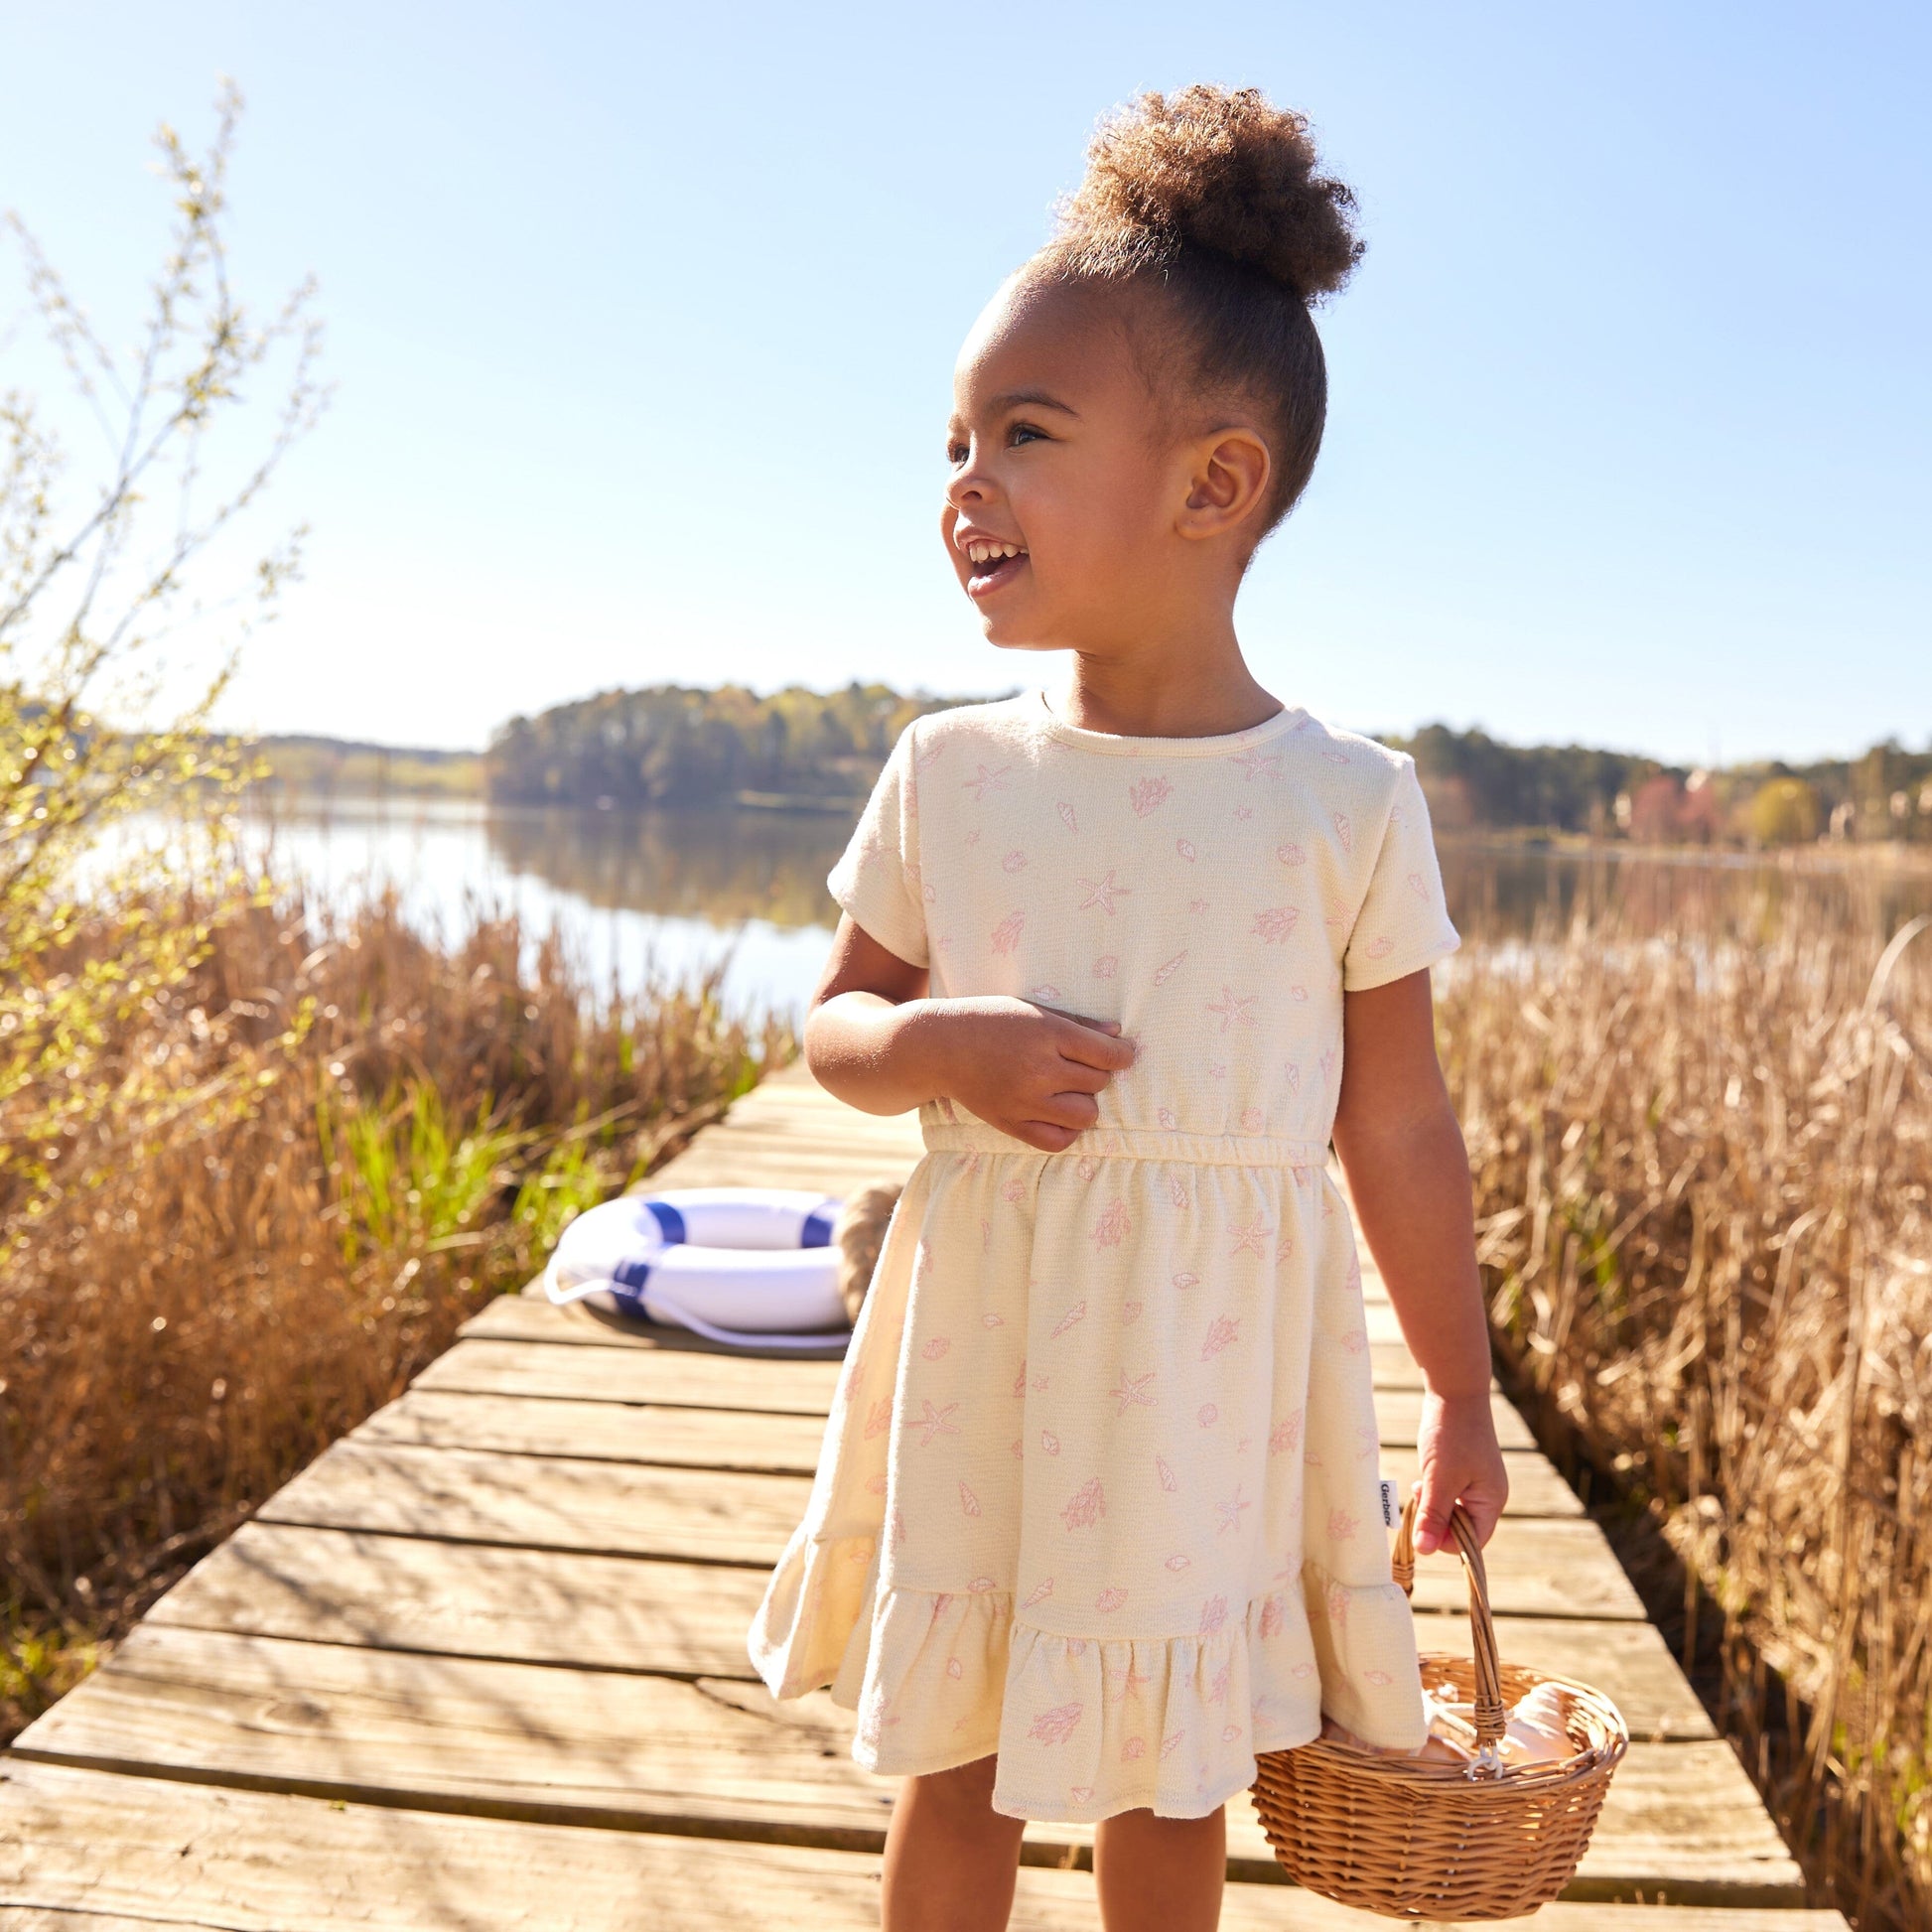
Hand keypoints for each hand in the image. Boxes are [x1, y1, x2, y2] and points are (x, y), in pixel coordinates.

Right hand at [922, 997, 1135, 1152]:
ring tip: (1070, 1091)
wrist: (941, 1048)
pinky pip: (1057, 1141)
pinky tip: (1060, 1115)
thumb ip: (1078, 1023)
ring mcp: (1025, 1100)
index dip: (1123, 1054)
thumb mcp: (1033, 1010)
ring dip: (1086, 1103)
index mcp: (1047, 1034)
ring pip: (1086, 1115)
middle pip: (1098, 1082)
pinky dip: (1067, 1131)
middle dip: (1097, 1074)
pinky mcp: (1011, 1123)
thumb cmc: (990, 1021)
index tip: (1122, 1054)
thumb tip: (1118, 1033)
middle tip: (1079, 1066)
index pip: (1107, 1054)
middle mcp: (1040, 1069)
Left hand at [1412, 1389, 1508, 1556]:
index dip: (1445, 1541)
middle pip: (1461, 1528)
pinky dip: (1434, 1491)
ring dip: (1433, 1505)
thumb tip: (1424, 1550)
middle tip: (1420, 1496)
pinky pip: (1448, 1494)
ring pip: (1451, 1510)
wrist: (1454, 1390)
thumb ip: (1433, 1515)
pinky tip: (1423, 1478)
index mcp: (1491, 1501)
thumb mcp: (1439, 1478)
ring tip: (1420, 1485)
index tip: (1423, 1523)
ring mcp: (1476, 1482)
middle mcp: (1488, 1495)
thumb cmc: (1451, 1435)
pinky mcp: (1463, 1470)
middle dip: (1437, 1520)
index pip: (1471, 1542)